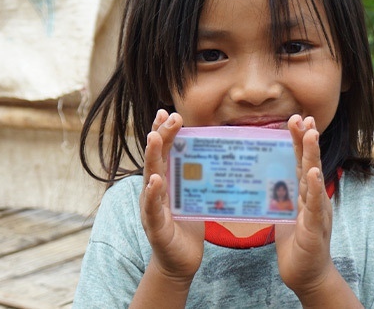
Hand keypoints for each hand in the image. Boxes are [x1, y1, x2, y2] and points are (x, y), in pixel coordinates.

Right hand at [140, 109, 204, 282]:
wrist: (181, 262)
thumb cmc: (189, 227)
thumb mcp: (197, 196)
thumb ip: (203, 178)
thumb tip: (224, 156)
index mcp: (166, 181)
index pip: (164, 151)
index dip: (163, 131)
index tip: (167, 112)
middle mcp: (154, 190)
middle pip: (156, 157)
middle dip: (161, 135)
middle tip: (168, 115)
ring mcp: (152, 207)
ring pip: (150, 177)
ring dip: (152, 156)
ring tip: (155, 138)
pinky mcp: (156, 226)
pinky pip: (153, 208)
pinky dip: (153, 194)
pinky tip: (155, 181)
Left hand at [275, 115, 338, 298]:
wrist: (307, 275)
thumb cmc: (296, 245)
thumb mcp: (282, 214)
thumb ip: (277, 196)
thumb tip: (260, 178)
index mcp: (304, 194)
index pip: (299, 162)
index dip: (298, 141)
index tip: (296, 119)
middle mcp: (313, 198)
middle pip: (308, 163)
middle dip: (305, 139)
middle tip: (302, 117)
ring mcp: (316, 212)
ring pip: (314, 179)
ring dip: (312, 156)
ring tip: (311, 134)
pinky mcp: (315, 228)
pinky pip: (315, 206)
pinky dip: (315, 188)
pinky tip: (313, 174)